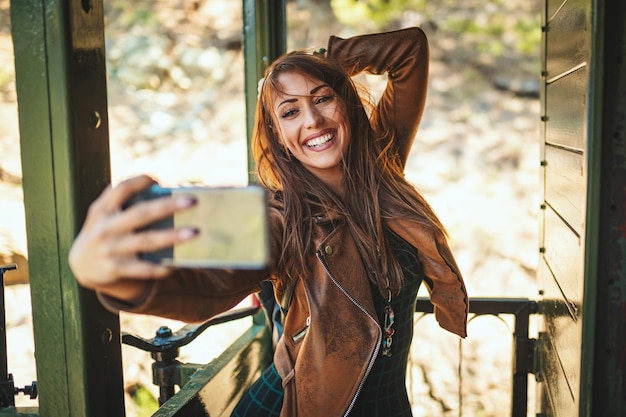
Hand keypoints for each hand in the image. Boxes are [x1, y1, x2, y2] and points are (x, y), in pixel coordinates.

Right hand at [68, 174, 197, 301]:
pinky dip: (159, 267)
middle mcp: (106, 227)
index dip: (141, 181)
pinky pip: (142, 269)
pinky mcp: (115, 268)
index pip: (122, 188)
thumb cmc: (104, 231)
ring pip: (146, 241)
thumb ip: (123, 202)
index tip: (158, 180)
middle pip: (141, 213)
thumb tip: (164, 193)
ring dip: (172, 236)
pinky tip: (175, 265)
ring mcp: (111, 248)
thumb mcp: (104, 214)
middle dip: (167, 206)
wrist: (80, 264)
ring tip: (194, 232)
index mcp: (103, 209)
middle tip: (192, 201)